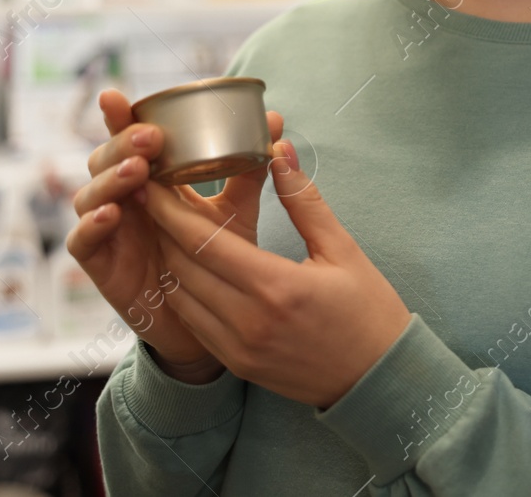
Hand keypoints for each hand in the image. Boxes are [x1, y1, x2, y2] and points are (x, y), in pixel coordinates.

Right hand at [67, 88, 283, 382]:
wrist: (214, 321)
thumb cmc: (220, 258)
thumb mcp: (236, 210)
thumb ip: (250, 168)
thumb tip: (276, 121)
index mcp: (151, 179)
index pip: (129, 139)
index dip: (118, 117)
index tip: (117, 95)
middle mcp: (123, 199)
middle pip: (103, 160)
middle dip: (121, 144)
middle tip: (150, 138)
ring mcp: (108, 231)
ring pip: (88, 195)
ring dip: (110, 179)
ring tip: (137, 171)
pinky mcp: (100, 266)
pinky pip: (82, 243)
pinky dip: (92, 226)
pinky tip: (111, 215)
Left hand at [142, 146, 411, 408]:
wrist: (378, 379)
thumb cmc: (368, 311)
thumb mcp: (342, 249)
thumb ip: (304, 200)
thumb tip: (279, 152)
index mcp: (277, 286)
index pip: (203, 242)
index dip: (170, 209)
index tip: (153, 181)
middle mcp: (249, 320)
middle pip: (182, 265)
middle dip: (162, 226)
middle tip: (152, 194)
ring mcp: (239, 347)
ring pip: (181, 295)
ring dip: (169, 258)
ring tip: (164, 226)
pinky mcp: (237, 364)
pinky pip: (194, 322)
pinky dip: (183, 291)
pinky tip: (186, 266)